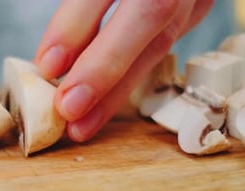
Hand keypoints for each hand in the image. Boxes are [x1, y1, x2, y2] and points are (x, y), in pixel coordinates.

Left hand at [35, 0, 213, 141]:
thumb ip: (83, 3)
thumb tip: (54, 60)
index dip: (78, 24)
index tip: (48, 65)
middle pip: (148, 18)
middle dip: (105, 70)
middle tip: (68, 111)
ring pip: (159, 41)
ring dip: (118, 88)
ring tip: (83, 125)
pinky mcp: (197, 6)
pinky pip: (161, 44)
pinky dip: (129, 74)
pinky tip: (105, 100)